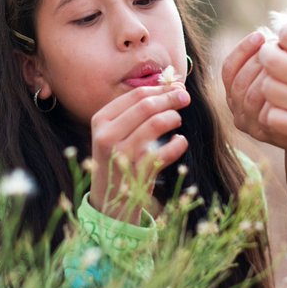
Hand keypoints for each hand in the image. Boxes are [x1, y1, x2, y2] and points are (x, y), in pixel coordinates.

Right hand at [89, 83, 189, 221]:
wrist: (109, 201)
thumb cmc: (119, 159)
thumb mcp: (117, 133)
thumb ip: (138, 111)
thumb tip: (173, 86)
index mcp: (100, 120)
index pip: (136, 95)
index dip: (161, 89)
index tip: (177, 87)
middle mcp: (107, 136)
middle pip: (147, 106)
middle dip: (171, 98)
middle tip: (186, 98)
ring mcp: (121, 156)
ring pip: (156, 124)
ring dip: (173, 118)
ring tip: (177, 121)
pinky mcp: (137, 173)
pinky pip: (166, 151)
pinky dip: (178, 144)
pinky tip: (179, 142)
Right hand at [221, 28, 286, 155]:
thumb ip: (277, 52)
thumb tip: (280, 24)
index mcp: (236, 89)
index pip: (229, 67)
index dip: (242, 50)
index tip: (260, 36)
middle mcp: (237, 107)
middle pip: (238, 81)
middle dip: (255, 61)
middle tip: (275, 49)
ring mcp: (249, 122)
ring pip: (247, 96)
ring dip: (264, 76)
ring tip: (285, 63)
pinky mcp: (263, 132)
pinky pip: (261, 113)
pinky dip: (272, 97)